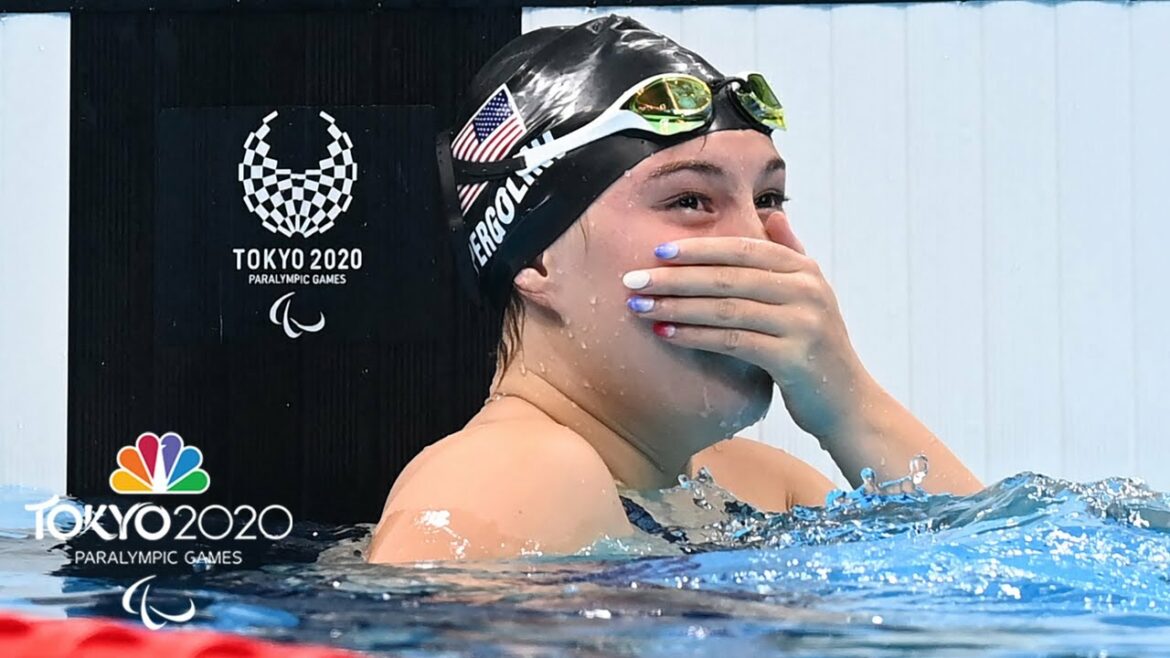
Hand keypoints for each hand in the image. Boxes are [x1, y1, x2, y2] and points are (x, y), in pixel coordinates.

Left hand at [621, 211, 874, 439]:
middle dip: (675, 276)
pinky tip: (665, 334)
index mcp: (805, 270)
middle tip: (633, 279)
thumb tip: (773, 214)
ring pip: (726, 308)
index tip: (658, 251)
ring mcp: (803, 323)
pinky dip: (694, 336)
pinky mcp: (794, 358)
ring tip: (639, 306)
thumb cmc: (817, 349)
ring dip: (676, 305)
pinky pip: (733, 341)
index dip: (699, 248)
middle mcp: (807, 290)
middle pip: (728, 276)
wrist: (849, 404)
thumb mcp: (812, 294)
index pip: (743, 248)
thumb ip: (791, 254)